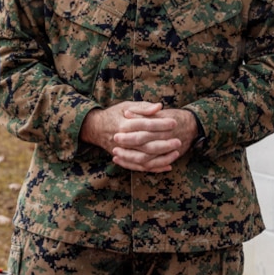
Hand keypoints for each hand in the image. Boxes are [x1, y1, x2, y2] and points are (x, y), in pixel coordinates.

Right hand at [82, 102, 198, 172]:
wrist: (95, 128)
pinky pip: (140, 167)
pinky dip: (154, 168)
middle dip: (163, 144)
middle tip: (178, 140)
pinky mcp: (124, 159)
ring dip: (161, 158)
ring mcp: (122, 152)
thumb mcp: (126, 105)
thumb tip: (159, 107)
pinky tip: (168, 166)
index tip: (174, 122)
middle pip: (145, 144)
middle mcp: (122, 140)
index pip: (144, 125)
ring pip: (143, 159)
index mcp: (123, 125)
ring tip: (176, 153)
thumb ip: (143, 107)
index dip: (160, 124)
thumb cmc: (114, 114)